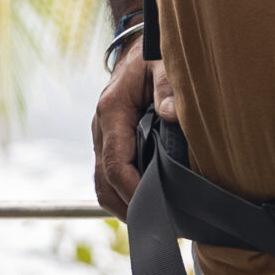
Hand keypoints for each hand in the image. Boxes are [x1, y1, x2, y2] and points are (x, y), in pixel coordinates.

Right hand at [93, 35, 172, 214]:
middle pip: (103, 183)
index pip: (116, 164)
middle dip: (128, 208)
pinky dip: (125, 195)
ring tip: (157, 221)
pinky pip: (110, 177)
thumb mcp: (163, 64)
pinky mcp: (111, 144)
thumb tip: (172, 114)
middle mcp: (101, 129)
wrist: (137, 49)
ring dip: (125, 206)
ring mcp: (103, 138)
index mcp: (112, 111)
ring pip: (103, 185)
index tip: (157, 206)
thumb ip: (168, 88)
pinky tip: (150, 203)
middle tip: (160, 225)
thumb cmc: (152, 56)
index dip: (134, 191)